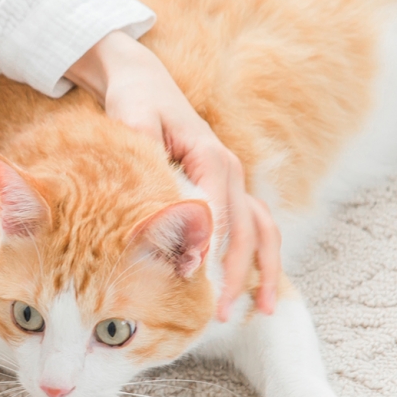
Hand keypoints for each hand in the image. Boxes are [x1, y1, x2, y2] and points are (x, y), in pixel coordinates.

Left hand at [64, 31, 280, 318]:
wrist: (144, 83)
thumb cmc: (135, 102)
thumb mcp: (133, 119)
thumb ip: (145, 150)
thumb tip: (158, 191)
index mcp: (210, 156)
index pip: (218, 213)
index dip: (209, 250)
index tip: (195, 283)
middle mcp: (230, 170)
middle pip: (244, 230)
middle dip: (235, 274)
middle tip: (218, 313)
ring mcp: (233, 181)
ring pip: (261, 232)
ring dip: (263, 272)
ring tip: (261, 311)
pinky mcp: (229, 191)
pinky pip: (255, 229)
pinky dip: (261, 261)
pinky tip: (260, 294)